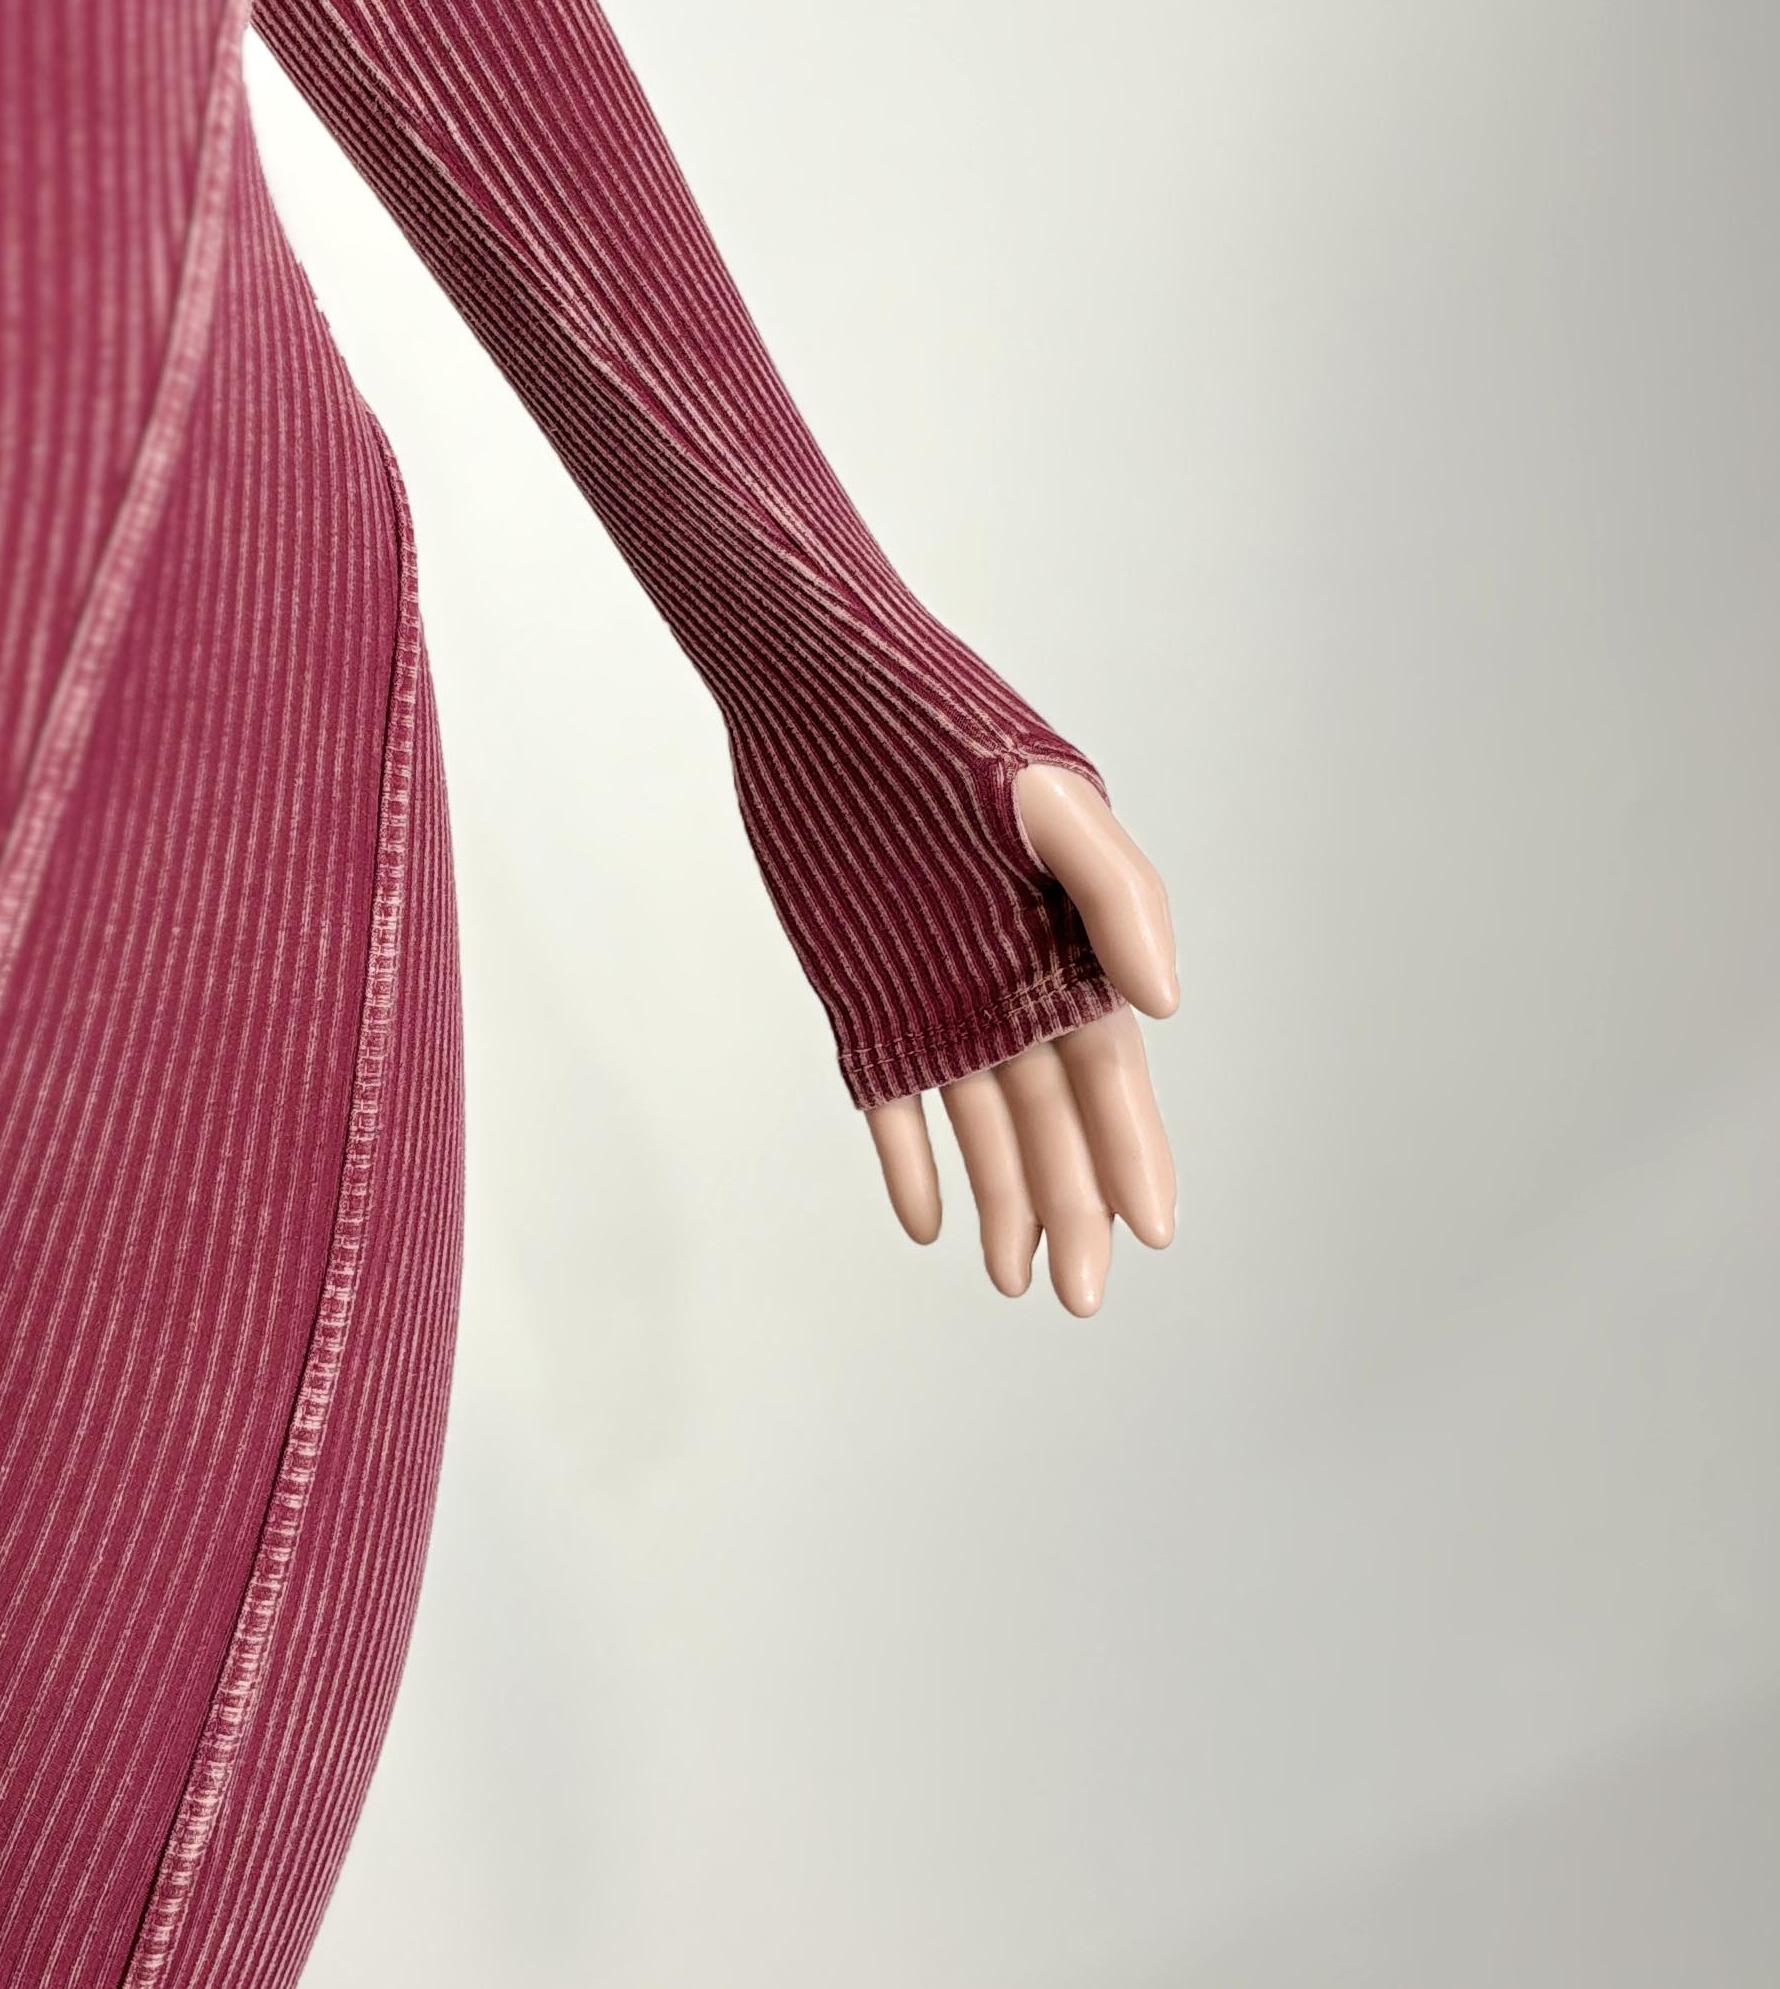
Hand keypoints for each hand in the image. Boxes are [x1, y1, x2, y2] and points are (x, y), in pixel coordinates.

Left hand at [864, 764, 1178, 1313]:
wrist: (823, 690)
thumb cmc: (952, 731)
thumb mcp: (1053, 801)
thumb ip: (1117, 894)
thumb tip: (1165, 1004)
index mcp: (1069, 947)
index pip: (1109, 1075)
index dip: (1133, 1155)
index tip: (1153, 1235)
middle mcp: (1008, 987)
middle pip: (1048, 1121)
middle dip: (1072, 1208)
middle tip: (1081, 1298)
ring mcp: (934, 999)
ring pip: (977, 1124)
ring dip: (1000, 1201)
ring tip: (1016, 1279)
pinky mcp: (861, 999)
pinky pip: (888, 1099)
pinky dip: (909, 1159)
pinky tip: (926, 1224)